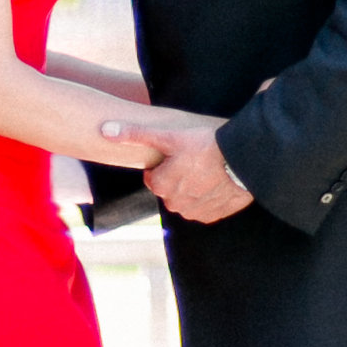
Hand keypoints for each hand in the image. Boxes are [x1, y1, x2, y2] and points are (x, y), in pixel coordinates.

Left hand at [108, 111, 252, 225]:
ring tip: (208, 170)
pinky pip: (205, 207)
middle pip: (171, 189)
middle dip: (179, 177)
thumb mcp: (168, 136)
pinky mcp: (213, 215)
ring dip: (194, 188)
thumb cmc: (205, 146)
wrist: (242, 161)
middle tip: (195, 160)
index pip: (155, 177)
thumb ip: (135, 134)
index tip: (180, 154)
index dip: (166, 164)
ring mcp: (195, 212)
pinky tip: (217, 182)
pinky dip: (209, 197)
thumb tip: (104, 130)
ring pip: (187, 199)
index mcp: (161, 186)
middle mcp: (175, 204)